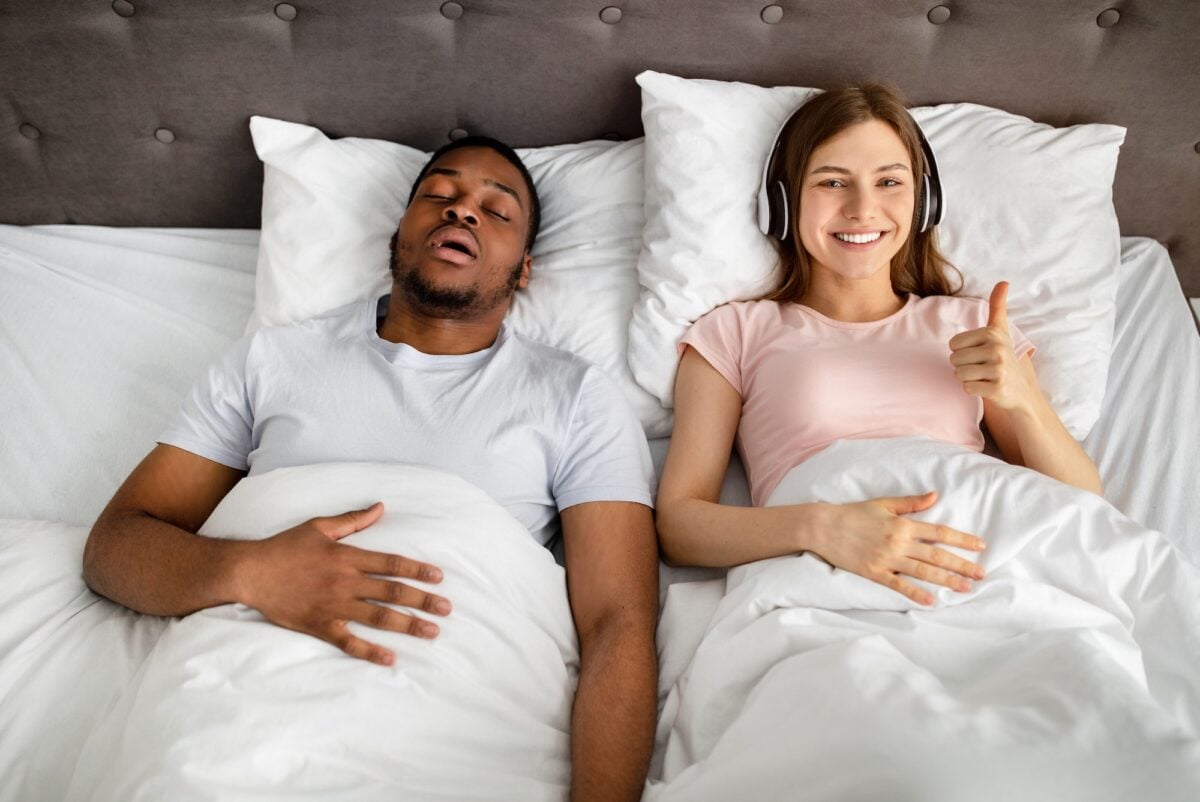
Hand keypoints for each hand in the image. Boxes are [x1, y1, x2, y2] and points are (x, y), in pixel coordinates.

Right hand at [238, 502, 449, 665]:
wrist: (250, 572)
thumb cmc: (285, 547)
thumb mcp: (320, 527)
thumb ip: (353, 520)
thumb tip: (381, 508)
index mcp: (348, 557)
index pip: (392, 564)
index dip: (418, 570)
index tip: (439, 578)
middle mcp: (346, 582)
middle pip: (393, 592)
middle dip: (423, 600)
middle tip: (447, 609)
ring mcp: (334, 606)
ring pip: (378, 617)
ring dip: (408, 625)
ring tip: (432, 631)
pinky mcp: (320, 625)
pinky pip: (349, 642)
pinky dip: (370, 651)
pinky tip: (390, 659)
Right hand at [814, 492, 985, 604]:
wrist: (823, 526)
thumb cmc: (853, 513)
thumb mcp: (883, 503)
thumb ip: (911, 502)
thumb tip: (936, 496)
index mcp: (902, 524)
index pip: (939, 532)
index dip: (961, 539)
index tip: (980, 546)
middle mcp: (898, 542)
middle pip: (937, 555)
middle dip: (962, 564)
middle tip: (982, 573)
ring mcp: (887, 559)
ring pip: (923, 571)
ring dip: (947, 580)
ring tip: (966, 588)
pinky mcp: (874, 573)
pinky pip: (898, 585)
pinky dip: (915, 593)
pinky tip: (931, 602)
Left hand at [948, 281, 1031, 410]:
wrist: (1021, 390)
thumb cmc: (1003, 357)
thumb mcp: (1000, 330)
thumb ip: (998, 306)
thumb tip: (1004, 281)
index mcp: (993, 334)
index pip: (953, 344)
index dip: (961, 351)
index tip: (979, 353)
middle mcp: (997, 350)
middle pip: (954, 359)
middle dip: (963, 365)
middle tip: (982, 367)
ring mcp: (998, 370)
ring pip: (959, 374)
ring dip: (967, 378)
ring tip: (984, 376)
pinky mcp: (997, 389)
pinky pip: (967, 388)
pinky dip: (973, 390)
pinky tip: (987, 387)